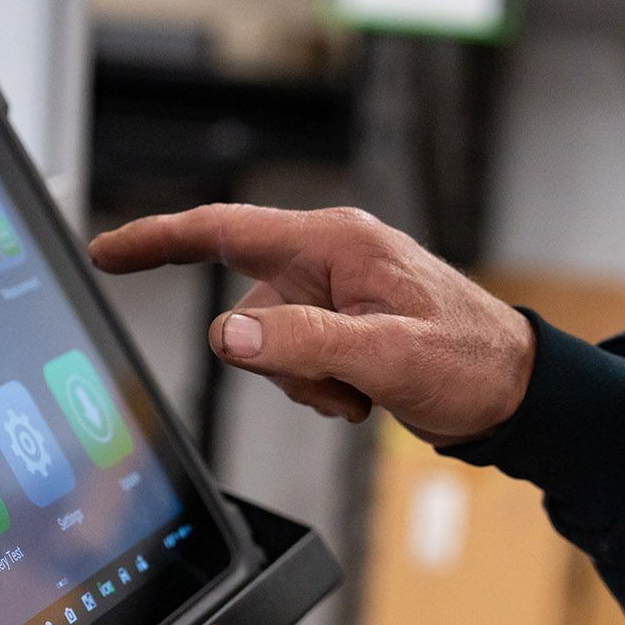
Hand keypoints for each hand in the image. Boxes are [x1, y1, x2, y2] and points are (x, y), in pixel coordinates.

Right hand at [89, 204, 534, 444]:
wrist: (518, 393)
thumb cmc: (471, 361)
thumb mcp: (385, 357)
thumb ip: (303, 344)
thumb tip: (231, 337)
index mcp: (335, 242)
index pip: (224, 231)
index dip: (158, 241)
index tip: (106, 252)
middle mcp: (329, 257)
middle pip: (248, 308)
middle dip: (280, 360)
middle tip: (341, 384)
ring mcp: (335, 292)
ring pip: (269, 344)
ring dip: (307, 381)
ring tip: (364, 390)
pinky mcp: (341, 323)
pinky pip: (294, 359)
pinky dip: (320, 386)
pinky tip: (365, 392)